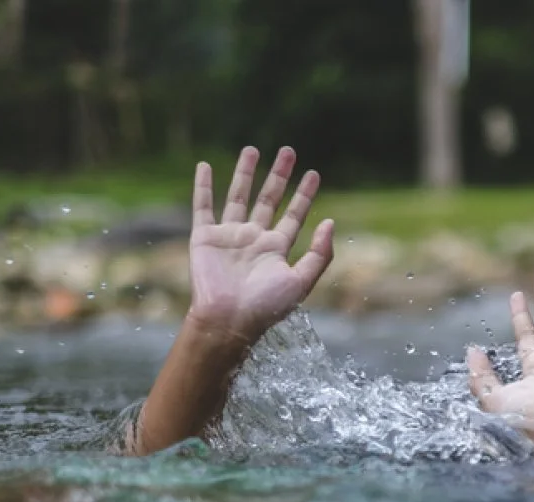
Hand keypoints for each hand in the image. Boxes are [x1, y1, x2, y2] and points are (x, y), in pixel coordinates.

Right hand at [187, 146, 333, 344]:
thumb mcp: (301, 281)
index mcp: (276, 249)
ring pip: (238, 197)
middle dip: (279, 176)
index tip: (313, 173)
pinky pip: (203, 206)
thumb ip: (320, 254)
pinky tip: (204, 166)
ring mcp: (229, 237)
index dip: (304, 195)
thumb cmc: (266, 307)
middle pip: (268, 200)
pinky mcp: (205, 238)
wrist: (228, 320)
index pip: (294, 216)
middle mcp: (254, 240)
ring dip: (245, 173)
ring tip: (252, 149)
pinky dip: (203, 186)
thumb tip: (331, 221)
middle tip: (288, 151)